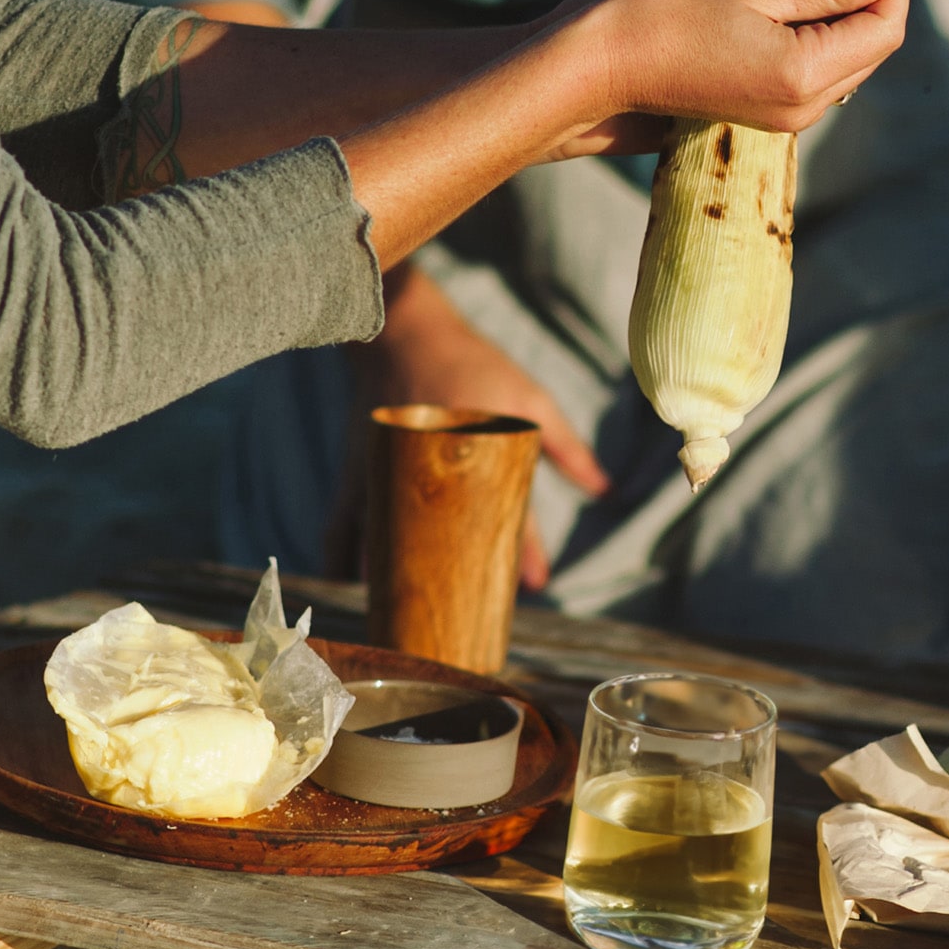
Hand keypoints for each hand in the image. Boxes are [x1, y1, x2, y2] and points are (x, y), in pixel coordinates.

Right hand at [367, 269, 607, 591]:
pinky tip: (356, 585)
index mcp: (473, 451)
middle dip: (453, 585)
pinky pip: (341, 527)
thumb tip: (607, 492)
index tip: (539, 585)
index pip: (507, 512)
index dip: (525, 552)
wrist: (401, 329)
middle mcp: (421, 470)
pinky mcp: (353, 472)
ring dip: (396, 583)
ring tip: (414, 619)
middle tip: (473, 617)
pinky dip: (346, 558)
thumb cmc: (472, 364)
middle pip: (438, 546)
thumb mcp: (529, 397)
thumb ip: (567, 448)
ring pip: (381, 545)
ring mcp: (380, 473)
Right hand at [545, 0, 896, 143]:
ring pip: (849, 53)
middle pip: (874, 42)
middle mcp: (807, 106)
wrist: (601, 66)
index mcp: (805, 73)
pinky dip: (816, 25)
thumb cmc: (665, 17)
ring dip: (838, 2)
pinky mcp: (770, 110)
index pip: (886, 26)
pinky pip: (819, 66)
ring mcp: (789, 115)